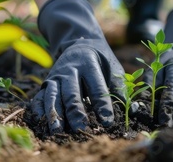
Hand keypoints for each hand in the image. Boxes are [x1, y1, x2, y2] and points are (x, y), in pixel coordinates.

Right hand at [30, 0, 124, 133]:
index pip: (97, 87)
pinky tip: (41, 121)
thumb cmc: (101, 60)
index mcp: (89, 64)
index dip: (102, 105)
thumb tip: (133, 109)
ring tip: (57, 131)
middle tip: (82, 129)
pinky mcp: (47, 82)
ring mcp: (56, 76)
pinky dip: (39, 109)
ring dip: (55, 114)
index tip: (108, 122)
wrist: (79, 42)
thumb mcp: (113, 68)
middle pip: (72, 93)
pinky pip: (40, 96)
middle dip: (76, 112)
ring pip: (54, 96)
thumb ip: (121, 88)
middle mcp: (70, 70)